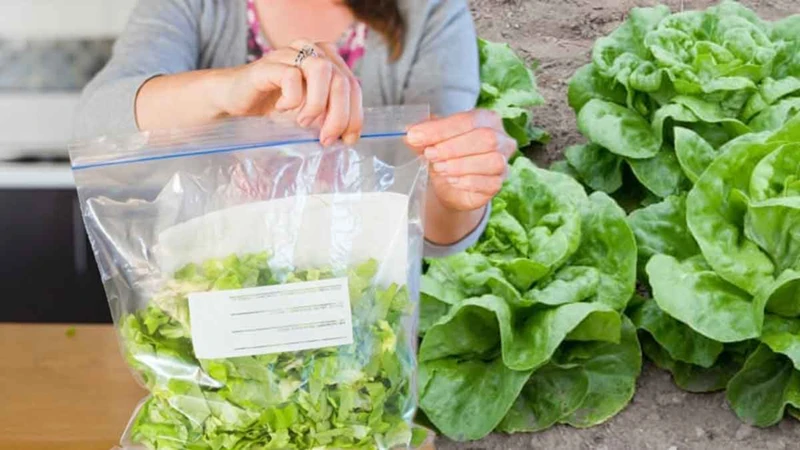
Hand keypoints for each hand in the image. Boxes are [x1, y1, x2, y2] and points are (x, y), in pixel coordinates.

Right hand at [219, 40, 362, 145]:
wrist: (233, 100)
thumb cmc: (273, 107)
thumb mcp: (309, 113)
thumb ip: (330, 116)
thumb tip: (350, 138)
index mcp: (328, 60)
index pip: (353, 86)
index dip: (355, 115)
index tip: (348, 140)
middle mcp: (312, 51)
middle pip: (341, 79)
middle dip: (339, 115)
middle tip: (325, 139)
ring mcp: (290, 53)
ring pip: (321, 70)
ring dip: (317, 103)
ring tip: (303, 122)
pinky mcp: (269, 64)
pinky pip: (291, 76)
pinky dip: (292, 98)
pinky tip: (281, 108)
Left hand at [406, 109, 515, 211]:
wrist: (451, 188)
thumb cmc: (447, 157)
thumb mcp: (432, 141)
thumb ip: (423, 134)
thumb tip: (409, 131)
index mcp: (486, 119)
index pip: (467, 120)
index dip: (441, 128)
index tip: (416, 135)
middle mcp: (501, 139)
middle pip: (485, 138)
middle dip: (452, 147)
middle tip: (429, 154)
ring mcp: (503, 163)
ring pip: (492, 161)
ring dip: (461, 165)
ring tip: (439, 168)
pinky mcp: (499, 184)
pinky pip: (491, 182)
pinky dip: (468, 181)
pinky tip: (452, 181)